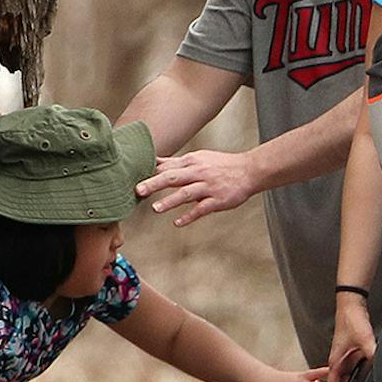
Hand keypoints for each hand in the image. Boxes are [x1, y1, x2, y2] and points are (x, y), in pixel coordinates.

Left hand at [135, 148, 260, 226]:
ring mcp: (208, 186)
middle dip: (154, 183)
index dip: (149, 172)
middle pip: (172, 177)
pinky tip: (177, 223)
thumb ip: (176, 163)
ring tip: (155, 209)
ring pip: (186, 193)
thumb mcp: (198, 158)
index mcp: (191, 162)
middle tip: (137, 190)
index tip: (131, 178)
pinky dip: (189, 215)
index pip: (166, 166)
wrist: (250, 170)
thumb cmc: (221, 165)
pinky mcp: (218, 200)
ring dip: (170, 201)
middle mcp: (198, 172)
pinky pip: (202, 208)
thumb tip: (154, 161)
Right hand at [329, 299, 375, 381]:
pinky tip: (368, 376)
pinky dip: (358, 375)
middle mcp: (338, 360)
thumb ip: (373, 353)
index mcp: (335, 361)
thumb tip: (380, 363)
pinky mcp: (351, 351)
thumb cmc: (351, 320)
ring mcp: (344, 356)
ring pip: (346, 376)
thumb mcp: (364, 339)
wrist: (351, 305)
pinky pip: (353, 368)